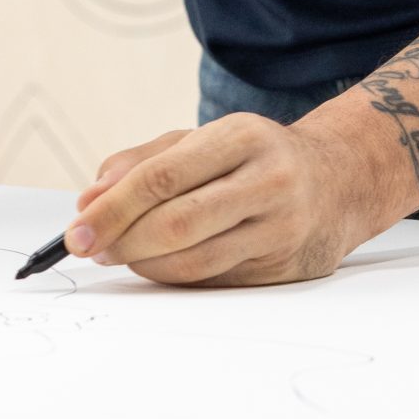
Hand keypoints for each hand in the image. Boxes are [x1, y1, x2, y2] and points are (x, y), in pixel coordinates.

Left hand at [65, 113, 370, 287]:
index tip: (76, 231)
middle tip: (89, 250)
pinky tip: (157, 266)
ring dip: (144, 266)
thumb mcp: (205, 139)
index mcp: (242, 137)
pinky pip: (216, 281)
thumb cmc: (257, 156)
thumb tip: (89, 200)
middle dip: (121, 242)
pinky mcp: (286, 268)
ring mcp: (282, 228)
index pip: (162, 177)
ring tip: (119, 257)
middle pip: (177, 223)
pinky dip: (175, 277)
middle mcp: (268, 180)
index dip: (112, 209)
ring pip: (195, 260)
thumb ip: (143, 162)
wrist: (342, 179)